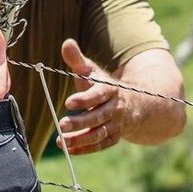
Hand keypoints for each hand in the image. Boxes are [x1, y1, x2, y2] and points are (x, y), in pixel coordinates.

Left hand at [54, 38, 121, 154]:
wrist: (131, 104)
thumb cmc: (103, 85)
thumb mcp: (92, 71)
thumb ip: (78, 60)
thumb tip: (66, 43)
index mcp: (110, 89)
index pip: (98, 94)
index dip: (84, 99)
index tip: (68, 102)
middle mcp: (115, 108)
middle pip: (98, 116)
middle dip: (80, 122)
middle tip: (61, 125)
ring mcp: (115, 124)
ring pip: (99, 133)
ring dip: (80, 138)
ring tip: (61, 141)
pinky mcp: (113, 137)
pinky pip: (100, 145)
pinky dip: (85, 149)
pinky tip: (68, 149)